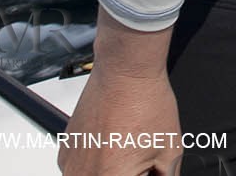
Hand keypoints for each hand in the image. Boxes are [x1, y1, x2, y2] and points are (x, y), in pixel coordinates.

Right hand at [58, 68, 181, 175]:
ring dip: (112, 172)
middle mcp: (83, 175)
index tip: (148, 170)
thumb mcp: (170, 152)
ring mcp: (70, 165)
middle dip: (129, 175)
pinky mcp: (65, 153)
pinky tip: (114, 145)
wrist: (125, 70)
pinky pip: (82, 172)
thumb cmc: (145, 101)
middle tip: (142, 162)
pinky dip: (98, 166)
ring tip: (129, 150)